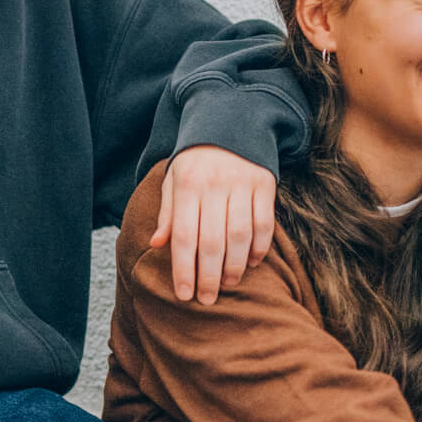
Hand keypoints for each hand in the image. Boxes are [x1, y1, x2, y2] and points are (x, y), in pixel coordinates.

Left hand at [147, 144, 275, 302]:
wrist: (229, 123)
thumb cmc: (195, 163)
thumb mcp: (174, 180)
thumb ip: (167, 213)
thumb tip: (156, 245)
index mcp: (187, 185)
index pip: (184, 236)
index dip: (184, 269)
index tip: (184, 295)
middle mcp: (214, 185)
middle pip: (212, 241)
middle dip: (209, 276)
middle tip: (207, 299)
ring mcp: (241, 184)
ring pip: (240, 236)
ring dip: (235, 267)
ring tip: (228, 284)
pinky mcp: (265, 184)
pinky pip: (264, 224)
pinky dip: (259, 248)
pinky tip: (251, 263)